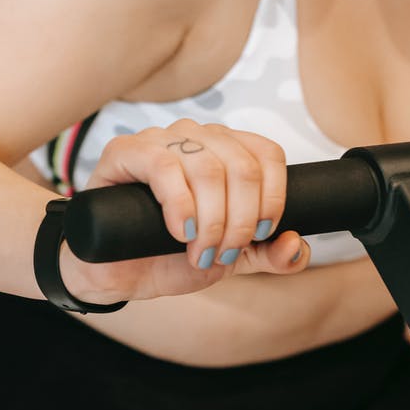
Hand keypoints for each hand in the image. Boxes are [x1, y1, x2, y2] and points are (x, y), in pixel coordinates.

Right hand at [59, 119, 310, 303]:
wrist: (112, 272)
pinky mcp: (125, 152)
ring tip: (199, 251)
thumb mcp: (227, 260)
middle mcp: (196, 138)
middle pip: (242, 166)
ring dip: (212, 220)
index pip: (267, 154)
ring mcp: (160, 140)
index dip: (272, 198)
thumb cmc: (164, 255)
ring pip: (208, 166)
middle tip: (221, 254)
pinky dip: (180, 206)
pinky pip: (165, 167)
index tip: (259, 236)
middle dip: (239, 221)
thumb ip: (265, 255)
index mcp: (225, 151)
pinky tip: (179, 232)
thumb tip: (297, 245)